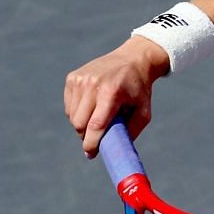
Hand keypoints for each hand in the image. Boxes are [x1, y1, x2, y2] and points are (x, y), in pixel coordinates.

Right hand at [64, 37, 170, 157]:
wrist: (132, 59)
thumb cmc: (139, 89)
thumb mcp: (144, 110)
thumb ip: (131, 131)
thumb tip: (113, 151)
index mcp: (111, 92)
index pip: (95, 125)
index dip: (91, 144)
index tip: (91, 154)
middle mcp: (92, 84)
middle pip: (79, 124)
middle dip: (86, 135)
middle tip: (97, 136)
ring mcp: (80, 79)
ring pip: (72, 117)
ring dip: (82, 124)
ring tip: (98, 116)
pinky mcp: (72, 77)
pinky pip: (69, 106)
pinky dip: (77, 112)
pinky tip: (92, 105)